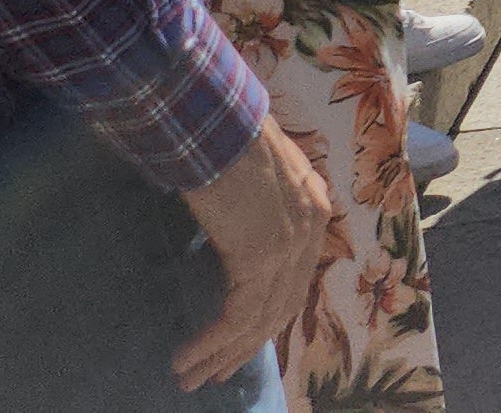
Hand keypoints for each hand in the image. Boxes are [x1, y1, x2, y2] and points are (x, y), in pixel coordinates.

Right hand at [173, 116, 333, 390]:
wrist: (214, 122)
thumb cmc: (222, 139)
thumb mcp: (251, 179)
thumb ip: (253, 211)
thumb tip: (230, 240)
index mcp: (313, 208)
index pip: (296, 277)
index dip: (267, 315)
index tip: (239, 343)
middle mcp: (311, 228)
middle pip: (283, 306)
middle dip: (245, 346)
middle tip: (214, 374)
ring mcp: (291, 243)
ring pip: (261, 318)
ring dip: (223, 354)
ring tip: (191, 377)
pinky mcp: (261, 256)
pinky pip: (239, 316)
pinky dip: (212, 342)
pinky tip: (187, 358)